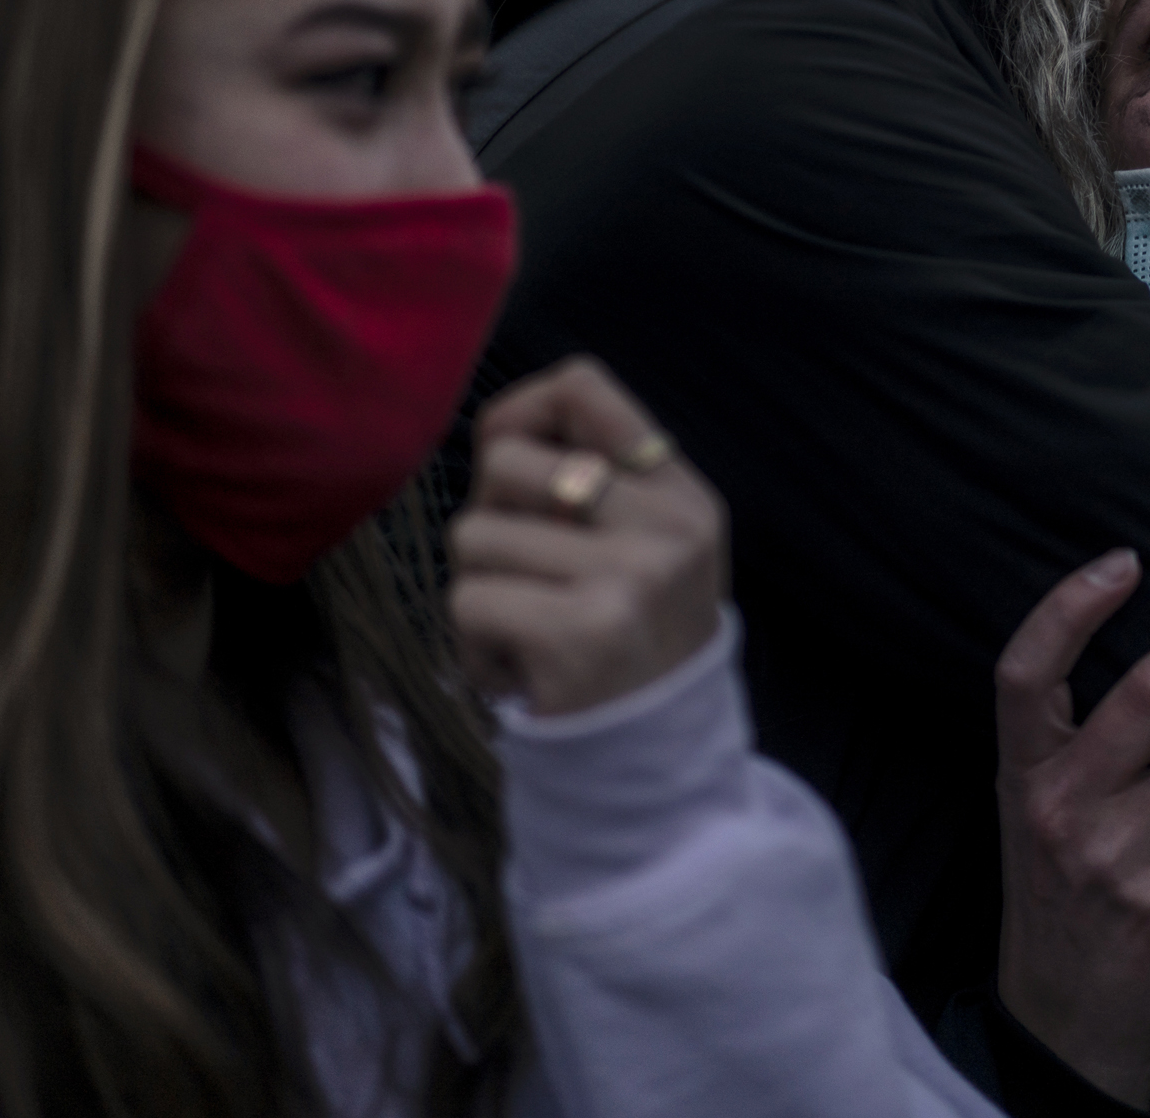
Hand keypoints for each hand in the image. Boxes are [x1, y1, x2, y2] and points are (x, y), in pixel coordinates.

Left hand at [448, 357, 727, 716]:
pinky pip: (468, 600)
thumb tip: (499, 432)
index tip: (506, 459)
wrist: (654, 763)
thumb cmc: (627, 644)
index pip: (584, 387)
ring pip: (475, 536)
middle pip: (508, 462)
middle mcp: (665, 525)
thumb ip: (587, 483)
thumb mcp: (642, 549)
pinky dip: (474, 645)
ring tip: (530, 633)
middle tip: (526, 578)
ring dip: (480, 592)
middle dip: (491, 518)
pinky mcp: (580, 632)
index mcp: (680, 494)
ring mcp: (628, 577)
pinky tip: (521, 671)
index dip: (520, 412)